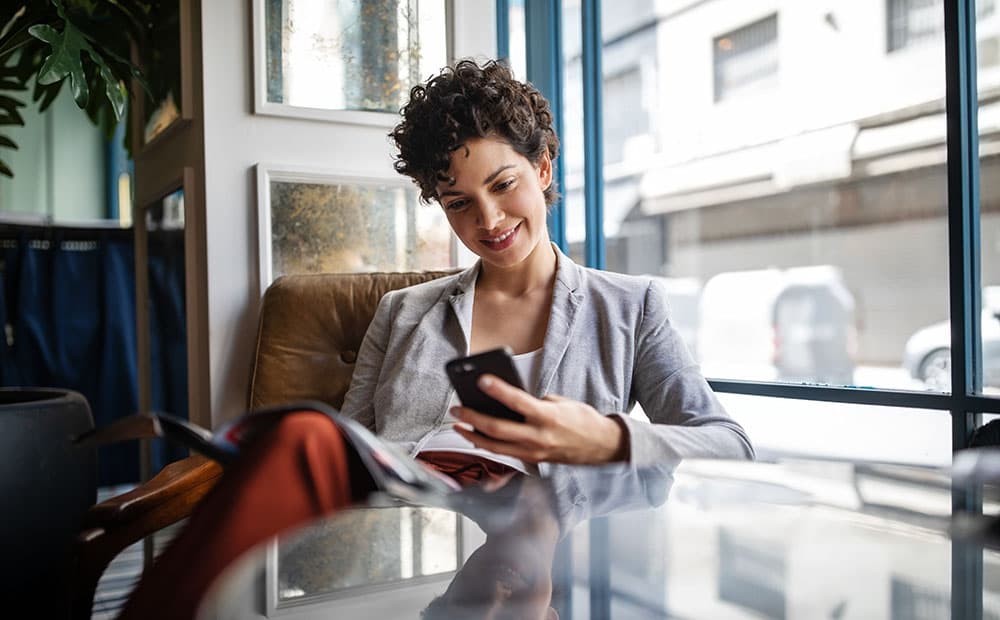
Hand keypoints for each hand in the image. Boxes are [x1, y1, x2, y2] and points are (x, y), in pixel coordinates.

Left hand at [452, 374, 629, 463]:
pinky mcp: (532, 461)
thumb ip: (535, 402)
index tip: (481, 379)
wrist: (601, 448)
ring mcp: (534, 452)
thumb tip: (509, 400)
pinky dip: (488, 445)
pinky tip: (477, 436)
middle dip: (472, 417)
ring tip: (459, 424)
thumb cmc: (582, 421)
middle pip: (497, 429)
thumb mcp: (560, 403)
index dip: (497, 390)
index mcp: (548, 417)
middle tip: (457, 408)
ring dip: (473, 435)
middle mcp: (538, 437)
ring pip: (495, 447)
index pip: (517, 401)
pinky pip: (504, 454)